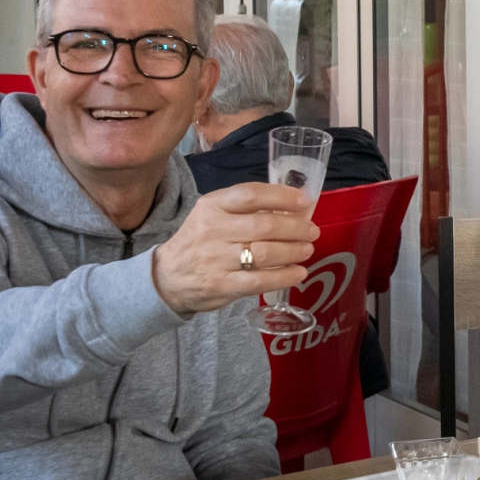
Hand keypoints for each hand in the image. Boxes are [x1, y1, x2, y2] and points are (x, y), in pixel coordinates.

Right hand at [152, 183, 319, 314]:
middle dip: (296, 228)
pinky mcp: (222, 285)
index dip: (282, 197)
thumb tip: (293, 209)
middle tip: (312, 231)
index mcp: (212, 206)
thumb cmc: (201, 241)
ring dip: (294, 251)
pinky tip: (299, 272)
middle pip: (264, 225)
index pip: (251, 195)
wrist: (167, 277)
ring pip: (265, 253)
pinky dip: (285, 276)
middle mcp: (213, 229)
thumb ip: (246, 210)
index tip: (305, 201)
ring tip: (307, 250)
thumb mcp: (214, 214)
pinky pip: (260, 280)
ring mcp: (216, 259)